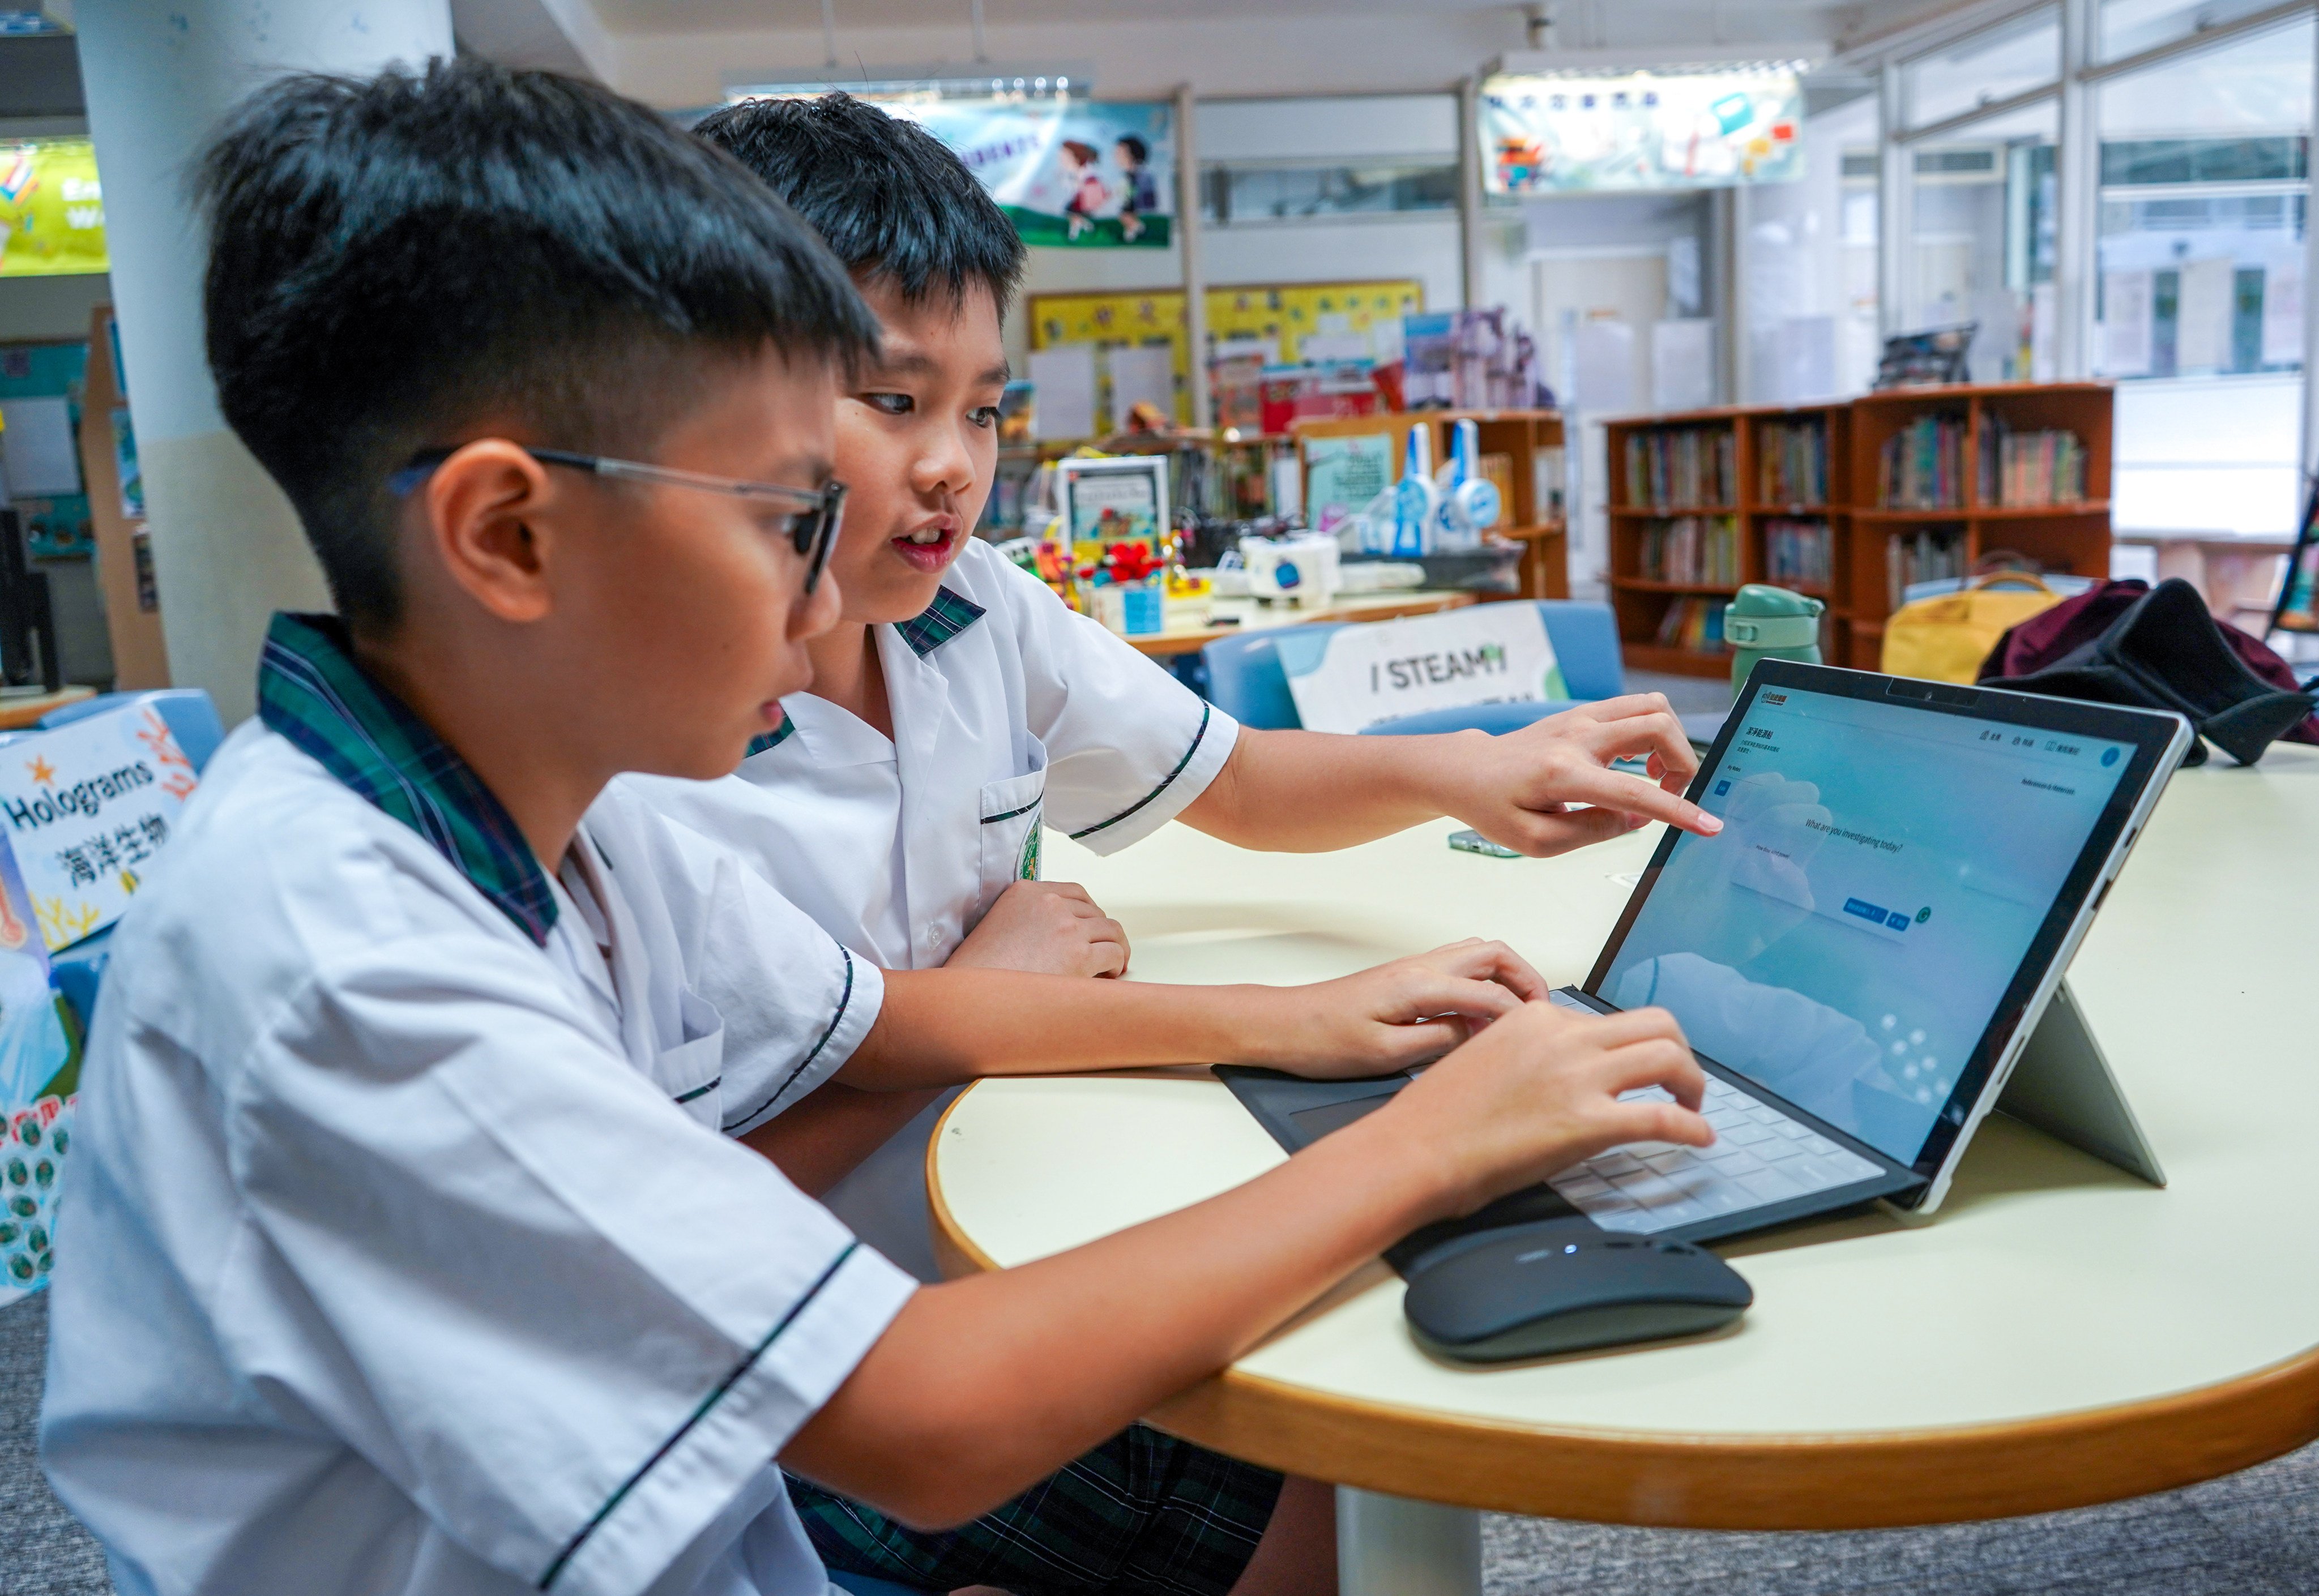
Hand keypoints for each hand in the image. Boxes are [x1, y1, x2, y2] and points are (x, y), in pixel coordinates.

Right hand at [948, 880, 1128, 977]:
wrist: (972, 997)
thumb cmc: (980, 971)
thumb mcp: (998, 926)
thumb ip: (1027, 919)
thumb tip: (1056, 936)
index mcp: (1025, 892)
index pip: (1073, 892)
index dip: (1087, 913)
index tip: (1090, 929)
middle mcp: (1048, 903)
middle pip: (1094, 912)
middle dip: (1099, 933)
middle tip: (1101, 952)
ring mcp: (1065, 927)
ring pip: (1110, 930)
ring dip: (1114, 947)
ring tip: (1111, 965)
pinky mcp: (1078, 955)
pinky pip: (1113, 953)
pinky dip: (1116, 964)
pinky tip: (1108, 977)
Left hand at [1247, 939, 1550, 1076]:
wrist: (1284, 1025)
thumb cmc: (1323, 1040)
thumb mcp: (1387, 1055)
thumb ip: (1440, 1042)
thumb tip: (1478, 1035)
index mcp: (1419, 985)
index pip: (1491, 992)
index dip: (1521, 1015)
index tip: (1538, 1037)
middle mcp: (1419, 967)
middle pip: (1493, 953)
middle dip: (1526, 978)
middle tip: (1541, 1014)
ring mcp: (1412, 968)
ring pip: (1476, 954)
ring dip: (1505, 976)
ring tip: (1517, 1015)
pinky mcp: (1405, 977)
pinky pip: (1457, 968)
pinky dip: (1481, 983)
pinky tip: (1477, 1017)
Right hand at [1373, 1000, 1710, 1220]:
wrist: (1414, 1149)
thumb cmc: (1438, 1117)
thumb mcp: (1486, 1057)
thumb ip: (1531, 1052)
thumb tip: (1564, 1070)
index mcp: (1535, 1018)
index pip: (1604, 1021)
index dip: (1626, 1048)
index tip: (1633, 1070)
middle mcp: (1562, 1037)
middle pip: (1654, 1023)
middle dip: (1678, 1051)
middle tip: (1678, 1079)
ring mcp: (1577, 1077)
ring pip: (1668, 1056)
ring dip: (1691, 1081)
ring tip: (1691, 1105)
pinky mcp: (1588, 1122)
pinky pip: (1662, 1117)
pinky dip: (1691, 1127)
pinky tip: (1699, 1138)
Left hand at [1440, 694, 1721, 856]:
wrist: (1467, 770)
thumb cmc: (1496, 808)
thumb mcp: (1536, 840)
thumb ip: (1592, 831)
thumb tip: (1637, 818)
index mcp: (1563, 774)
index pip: (1633, 791)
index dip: (1677, 811)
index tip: (1709, 826)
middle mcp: (1577, 736)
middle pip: (1657, 725)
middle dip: (1682, 763)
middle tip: (1669, 793)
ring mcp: (1581, 717)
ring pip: (1652, 706)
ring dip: (1670, 742)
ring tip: (1653, 775)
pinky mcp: (1584, 712)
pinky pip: (1637, 707)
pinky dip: (1653, 731)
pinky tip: (1636, 761)